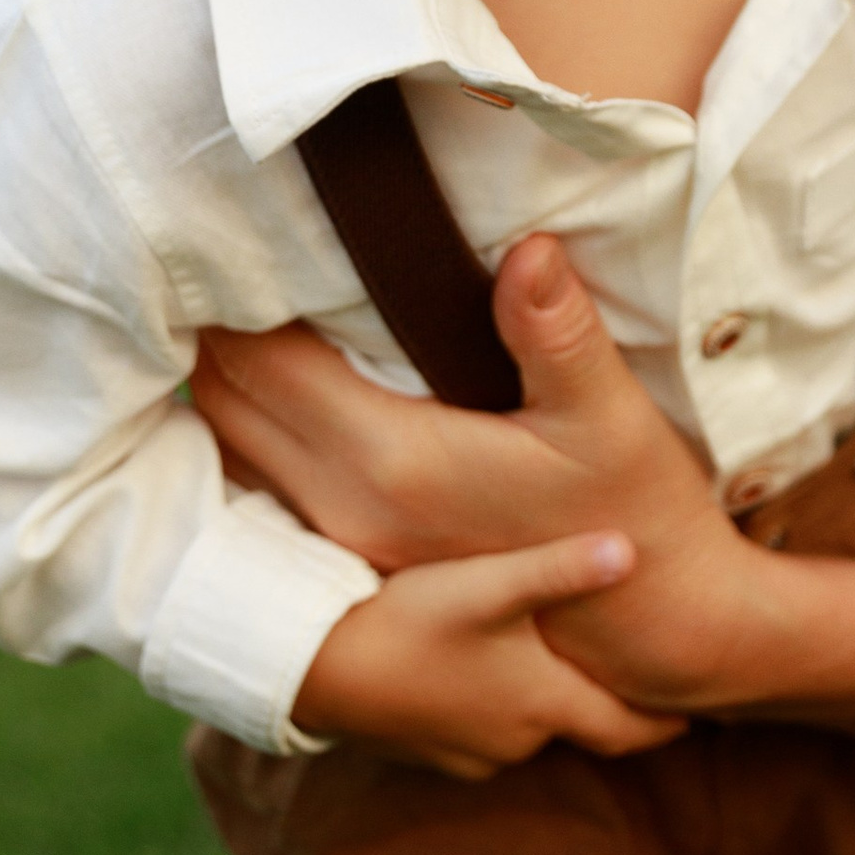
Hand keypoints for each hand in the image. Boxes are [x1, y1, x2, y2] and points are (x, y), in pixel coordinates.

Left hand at [200, 237, 779, 719]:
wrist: (651, 623)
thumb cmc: (636, 507)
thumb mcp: (608, 416)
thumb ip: (557, 332)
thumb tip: (530, 248)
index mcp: (393, 461)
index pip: (263, 364)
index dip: (228, 295)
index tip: (215, 230)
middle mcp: (348, 506)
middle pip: (224, 406)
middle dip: (205, 332)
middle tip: (204, 254)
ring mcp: (347, 540)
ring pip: (231, 450)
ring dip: (218, 386)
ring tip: (219, 312)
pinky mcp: (359, 556)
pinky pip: (263, 484)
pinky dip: (246, 433)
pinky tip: (262, 393)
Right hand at [293, 530, 685, 778]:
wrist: (306, 666)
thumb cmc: (403, 618)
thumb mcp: (488, 584)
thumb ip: (561, 569)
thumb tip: (635, 550)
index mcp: (542, 706)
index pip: (626, 728)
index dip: (664, 720)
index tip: (701, 713)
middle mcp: (511, 743)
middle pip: (579, 728)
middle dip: (610, 708)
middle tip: (640, 685)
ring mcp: (462, 753)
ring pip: (526, 729)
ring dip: (547, 705)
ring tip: (564, 671)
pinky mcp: (421, 748)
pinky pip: (478, 731)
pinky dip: (496, 708)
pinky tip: (487, 675)